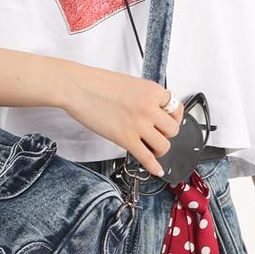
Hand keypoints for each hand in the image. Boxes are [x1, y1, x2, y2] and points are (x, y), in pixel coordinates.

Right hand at [62, 63, 183, 176]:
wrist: (78, 88)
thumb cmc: (97, 84)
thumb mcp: (130, 84)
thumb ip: (145, 97)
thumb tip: (152, 111)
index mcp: (152, 91)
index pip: (176, 108)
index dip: (174, 117)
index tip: (170, 122)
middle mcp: (149, 108)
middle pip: (173, 130)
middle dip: (166, 134)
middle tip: (157, 135)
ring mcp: (138, 124)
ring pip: (164, 146)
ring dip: (159, 150)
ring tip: (151, 148)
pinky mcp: (125, 138)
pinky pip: (147, 158)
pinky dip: (154, 166)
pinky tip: (156, 169)